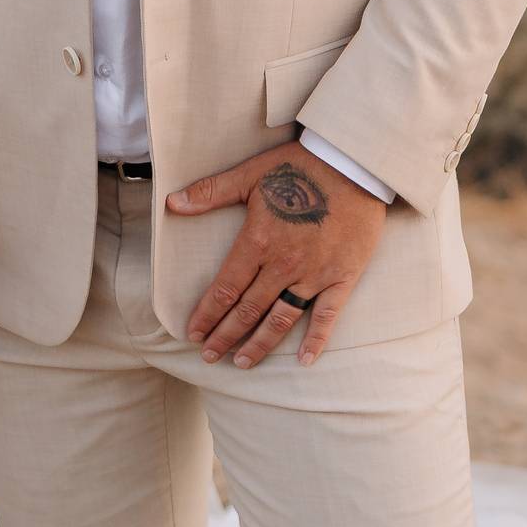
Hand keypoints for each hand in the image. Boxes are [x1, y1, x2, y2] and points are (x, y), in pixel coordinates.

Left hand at [165, 140, 387, 368]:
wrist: (354, 164)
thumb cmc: (301, 167)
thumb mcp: (251, 174)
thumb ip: (211, 192)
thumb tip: (173, 203)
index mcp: (257, 242)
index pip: (225, 288)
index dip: (207, 314)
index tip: (194, 332)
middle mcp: (283, 264)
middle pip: (248, 309)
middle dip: (225, 336)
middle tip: (208, 356)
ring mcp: (314, 274)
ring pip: (281, 318)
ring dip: (260, 344)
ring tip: (241, 363)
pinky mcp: (342, 276)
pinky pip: (327, 315)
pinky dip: (316, 340)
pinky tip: (304, 361)